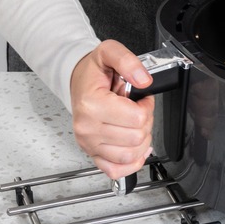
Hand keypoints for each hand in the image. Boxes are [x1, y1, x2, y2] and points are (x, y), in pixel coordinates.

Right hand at [70, 39, 154, 178]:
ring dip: (140, 140)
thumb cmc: (94, 72)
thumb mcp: (109, 52)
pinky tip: (134, 146)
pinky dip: (131, 162)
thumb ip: (128, 61)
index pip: (137, 118)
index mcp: (91, 104)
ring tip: (133, 124)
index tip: (140, 99)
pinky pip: (117, 171)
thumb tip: (143, 80)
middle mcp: (87, 128)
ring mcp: (89, 144)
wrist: (78, 81)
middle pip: (137, 138)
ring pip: (131, 155)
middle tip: (136, 110)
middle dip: (145, 122)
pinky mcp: (93, 155)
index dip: (146, 107)